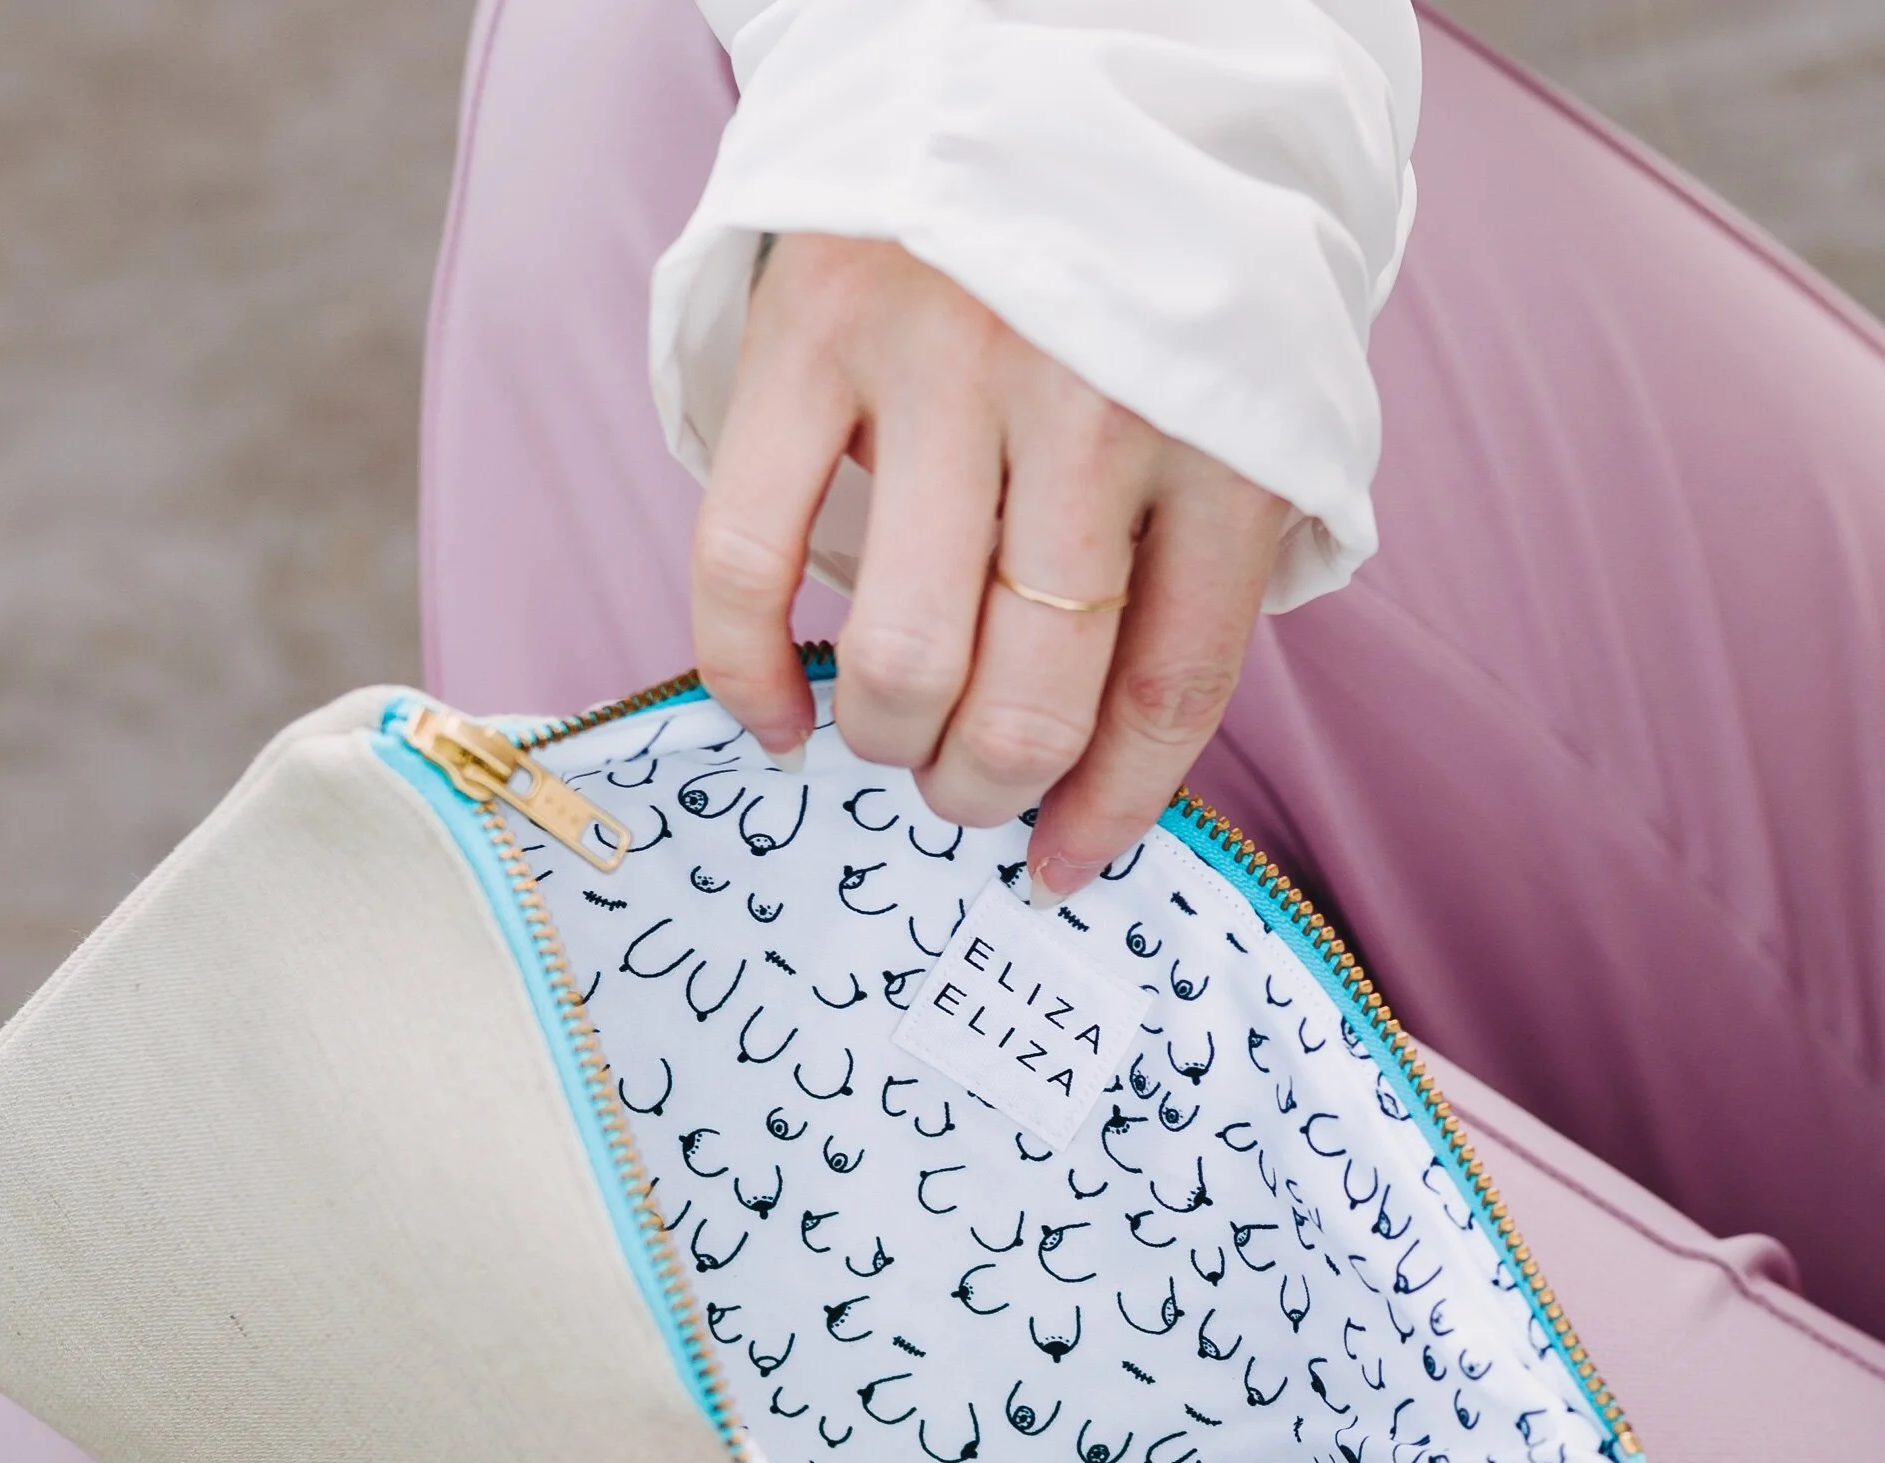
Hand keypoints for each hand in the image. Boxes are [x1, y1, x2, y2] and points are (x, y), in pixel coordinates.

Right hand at [692, 237, 1289, 903]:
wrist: (1033, 52)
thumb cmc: (1137, 270)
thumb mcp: (1233, 396)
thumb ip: (1203, 557)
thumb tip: (1106, 777)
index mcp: (1219, 433)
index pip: (1169, 686)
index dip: (1112, 810)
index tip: (1065, 867)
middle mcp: (1088, 406)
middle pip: (1027, 700)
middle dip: (985, 786)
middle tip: (963, 784)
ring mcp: (942, 370)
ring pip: (898, 659)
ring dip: (888, 741)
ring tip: (888, 733)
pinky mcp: (811, 337)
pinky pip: (744, 562)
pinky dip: (744, 677)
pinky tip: (773, 718)